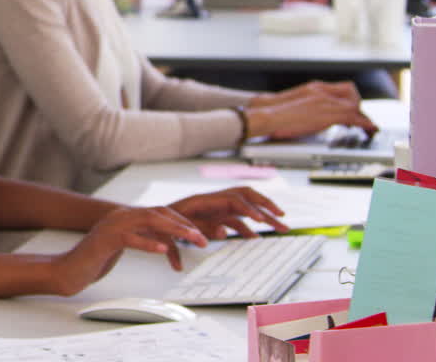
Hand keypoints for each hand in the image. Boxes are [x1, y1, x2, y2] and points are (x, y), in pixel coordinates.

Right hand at [52, 206, 207, 294]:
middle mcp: (120, 216)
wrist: (67, 270)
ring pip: (149, 220)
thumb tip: (165, 241)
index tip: (201, 233)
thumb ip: (141, 238)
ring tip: (193, 241)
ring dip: (175, 230)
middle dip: (185, 224)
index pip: (160, 213)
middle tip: (204, 239)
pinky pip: (130, 238)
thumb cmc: (94, 261)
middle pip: (159, 213)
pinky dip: (148, 243)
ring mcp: (111, 226)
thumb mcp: (123, 247)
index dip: (182, 221)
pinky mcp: (104, 240)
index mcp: (126, 217)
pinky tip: (163, 249)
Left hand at [168, 186, 289, 241]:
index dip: (250, 209)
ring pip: (246, 208)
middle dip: (266, 205)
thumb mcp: (179, 228)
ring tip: (282, 225)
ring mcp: (216, 208)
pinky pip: (237, 220)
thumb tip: (224, 232)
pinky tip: (257, 239)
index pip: (235, 200)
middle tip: (282, 217)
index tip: (263, 220)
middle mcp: (214, 201)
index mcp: (206, 200)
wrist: (153, 219)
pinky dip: (249, 228)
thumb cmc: (164, 221)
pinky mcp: (216, 216)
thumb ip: (202, 229)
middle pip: (247, 197)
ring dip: (264, 215)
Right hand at [246, 89, 377, 139]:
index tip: (354, 110)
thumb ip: (308, 107)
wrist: (268, 114)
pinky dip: (364, 123)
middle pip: (352, 94)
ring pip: (355, 106)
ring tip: (369, 128)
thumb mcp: (295, 105)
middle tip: (362, 120)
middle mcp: (322, 91)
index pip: (342, 88)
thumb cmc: (275, 113)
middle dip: (359, 107)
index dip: (351, 99)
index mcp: (314, 87)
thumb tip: (313, 116)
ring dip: (364, 117)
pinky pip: (353, 117)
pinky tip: (368, 129)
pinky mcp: (328, 114)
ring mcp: (326, 101)